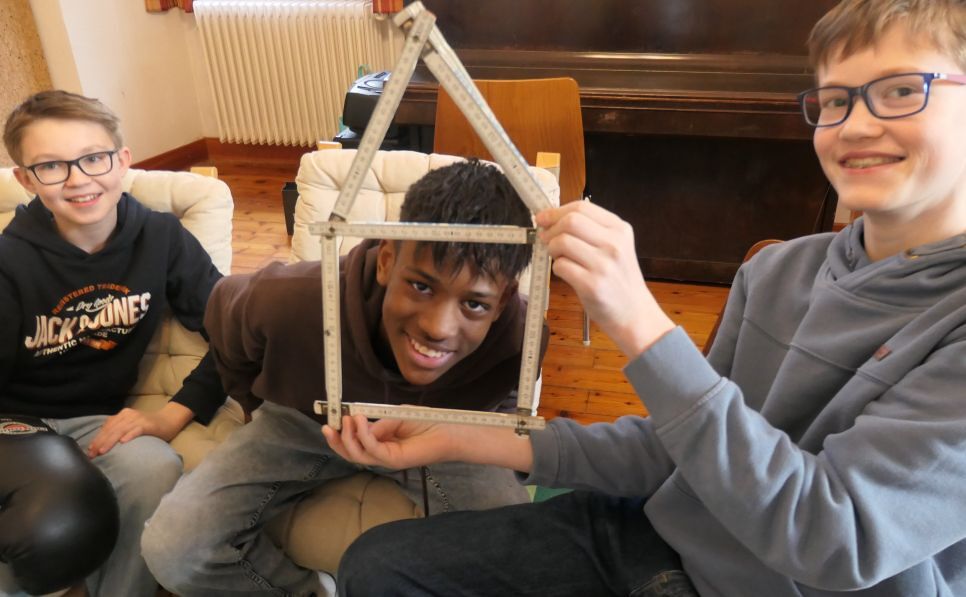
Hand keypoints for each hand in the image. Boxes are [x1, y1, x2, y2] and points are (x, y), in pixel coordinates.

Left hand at [87, 402, 192, 457]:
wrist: (169, 419)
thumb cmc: (149, 426)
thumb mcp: (131, 426)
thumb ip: (119, 430)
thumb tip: (102, 444)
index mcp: (122, 415)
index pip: (106, 428)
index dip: (96, 439)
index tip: (89, 451)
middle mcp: (128, 415)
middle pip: (111, 429)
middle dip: (100, 442)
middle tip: (92, 455)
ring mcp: (138, 419)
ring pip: (120, 430)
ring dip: (110, 441)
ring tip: (102, 451)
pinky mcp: (148, 424)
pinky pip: (137, 430)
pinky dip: (129, 435)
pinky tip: (123, 442)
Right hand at [323, 415, 454, 468]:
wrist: (447, 430)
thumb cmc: (425, 422)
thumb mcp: (395, 416)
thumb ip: (378, 423)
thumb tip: (359, 425)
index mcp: (381, 443)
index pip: (355, 443)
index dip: (342, 433)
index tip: (332, 419)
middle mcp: (381, 454)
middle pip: (352, 453)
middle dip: (337, 441)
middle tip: (329, 426)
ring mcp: (387, 459)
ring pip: (358, 455)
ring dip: (348, 437)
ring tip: (346, 420)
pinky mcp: (394, 459)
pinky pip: (372, 449)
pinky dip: (363, 436)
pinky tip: (360, 422)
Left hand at [535, 201, 675, 356]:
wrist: (635, 314)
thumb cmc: (619, 280)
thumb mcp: (616, 247)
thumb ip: (590, 231)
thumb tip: (551, 220)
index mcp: (620, 229)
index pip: (582, 207)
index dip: (556, 211)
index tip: (543, 218)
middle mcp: (614, 244)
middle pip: (570, 221)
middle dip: (550, 229)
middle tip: (545, 239)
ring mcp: (603, 265)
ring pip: (562, 242)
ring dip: (552, 249)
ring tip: (558, 257)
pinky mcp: (592, 285)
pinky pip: (561, 266)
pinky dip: (556, 268)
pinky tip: (566, 273)